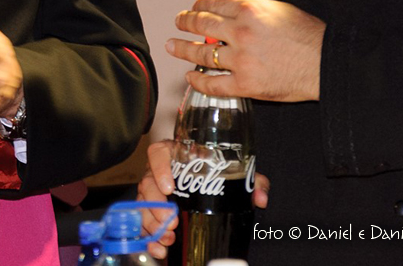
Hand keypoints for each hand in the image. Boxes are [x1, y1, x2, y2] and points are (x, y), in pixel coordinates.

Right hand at [137, 139, 269, 259]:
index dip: (159, 168)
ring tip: (168, 238)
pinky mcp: (151, 211)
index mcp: (175, 156)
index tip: (169, 186)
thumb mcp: (235, 174)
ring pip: (143, 205)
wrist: (209, 181)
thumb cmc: (216, 172)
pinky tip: (158, 248)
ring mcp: (153, 192)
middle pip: (147, 183)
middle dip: (156, 206)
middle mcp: (159, 172)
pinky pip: (143, 222)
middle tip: (172, 221)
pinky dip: (149, 237)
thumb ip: (250, 181)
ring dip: (152, 224)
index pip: (159, 153)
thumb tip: (259, 197)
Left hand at [168, 0, 325, 100]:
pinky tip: (190, 76)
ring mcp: (241, 59)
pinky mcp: (245, 84)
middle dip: (185, 22)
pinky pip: (213, 83)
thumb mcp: (279, 10)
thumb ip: (252, 10)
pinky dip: (198, 80)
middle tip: (178, 22)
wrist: (327, 64)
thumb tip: (229, 11)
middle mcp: (240, 32)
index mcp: (249, 9)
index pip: (213, 2)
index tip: (194, 7)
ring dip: (182, 48)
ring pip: (202, 52)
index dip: (199, 4)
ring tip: (172, 46)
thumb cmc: (309, 36)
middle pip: (201, 24)